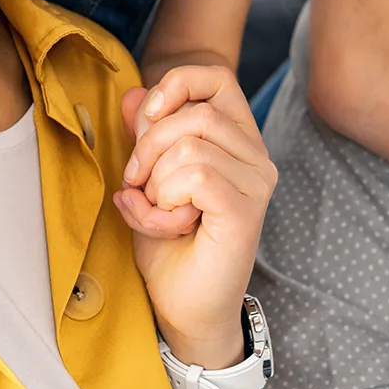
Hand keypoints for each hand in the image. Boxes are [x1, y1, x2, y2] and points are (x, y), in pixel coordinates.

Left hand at [117, 65, 277, 366]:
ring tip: (156, 212)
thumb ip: (143, 136)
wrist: (184, 309)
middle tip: (136, 185)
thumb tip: (131, 93)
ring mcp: (256, 184)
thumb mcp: (146, 180)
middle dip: (148, 146)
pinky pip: (195, 176)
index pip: (217, 78)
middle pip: (195, 113)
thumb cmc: (170, 248)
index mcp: (239, 141)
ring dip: (154, 182)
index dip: (177, 84)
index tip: (146, 117)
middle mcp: (257, 157)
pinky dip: (164, 199)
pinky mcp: (245, 210)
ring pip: (190, 145)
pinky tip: (170, 224)